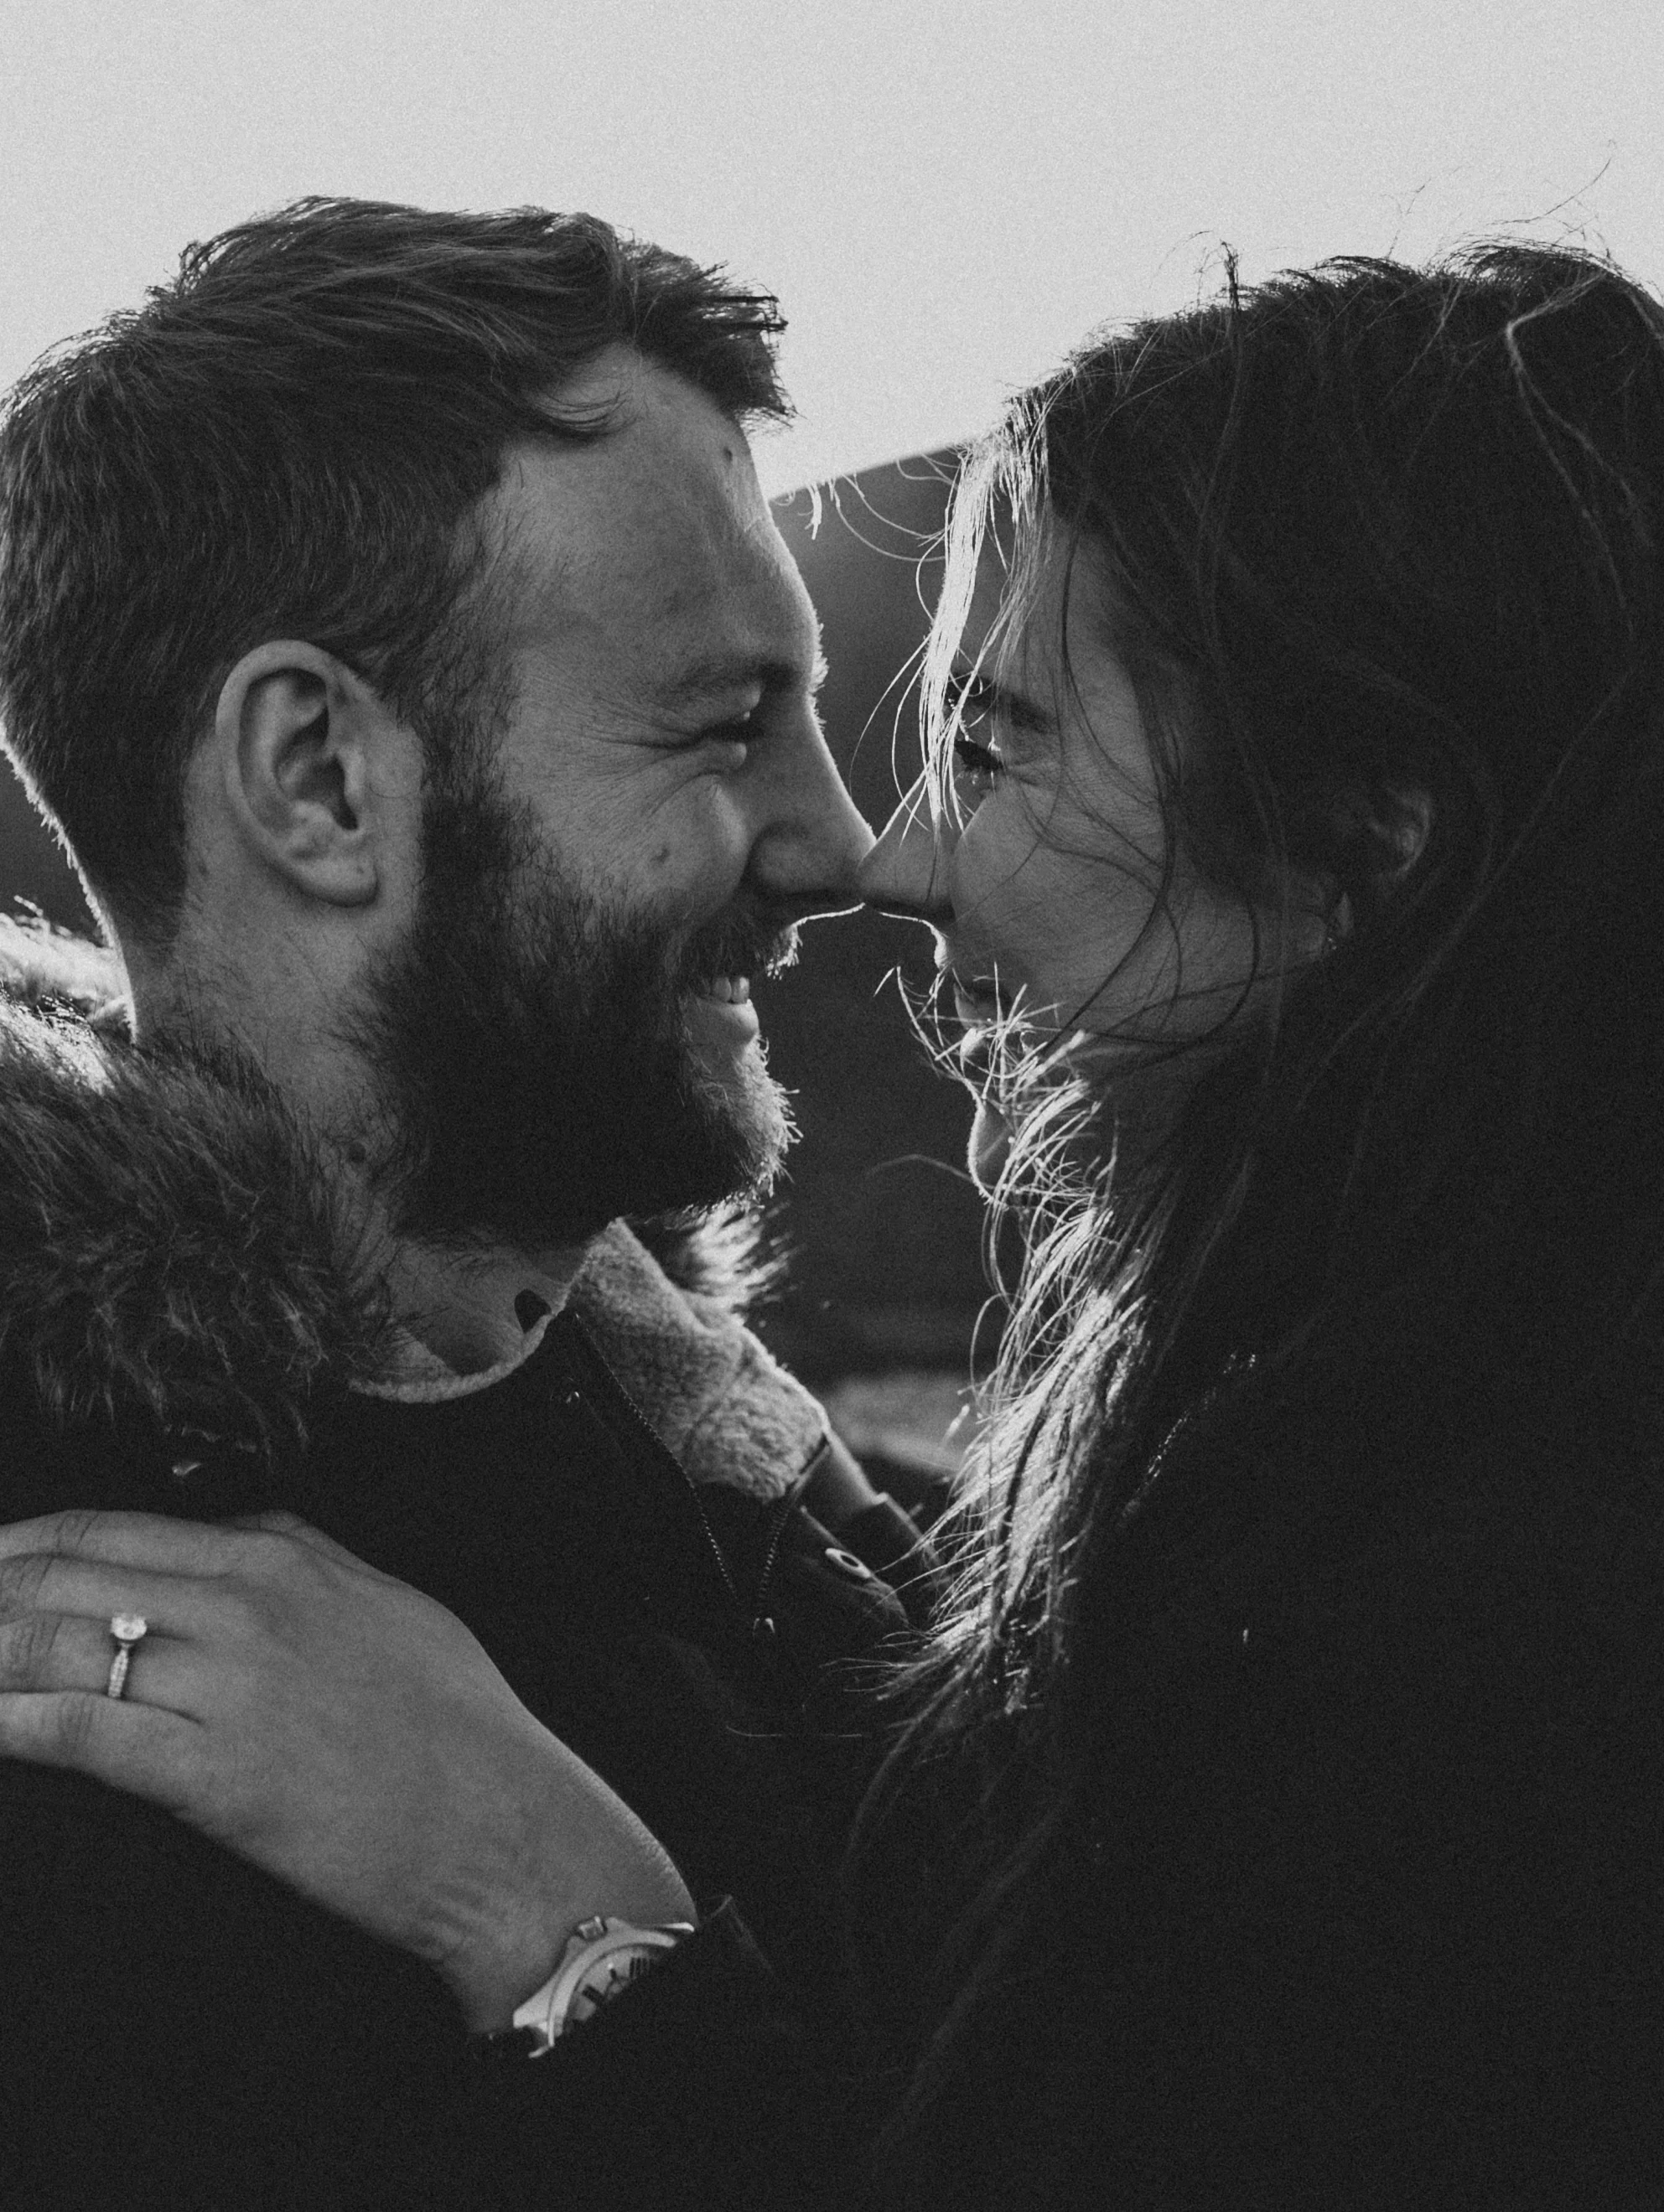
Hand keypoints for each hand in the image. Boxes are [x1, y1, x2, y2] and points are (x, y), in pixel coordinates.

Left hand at [0, 1509, 694, 2030]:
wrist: (501, 1824)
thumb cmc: (459, 1726)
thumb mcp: (387, 1604)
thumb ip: (308, 1561)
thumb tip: (245, 1535)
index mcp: (282, 1552)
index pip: (111, 1528)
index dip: (20, 1545)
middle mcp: (247, 1599)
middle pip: (68, 1573)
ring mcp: (230, 1682)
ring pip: (61, 1643)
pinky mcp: (217, 1772)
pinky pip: (83, 1733)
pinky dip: (12, 1723)